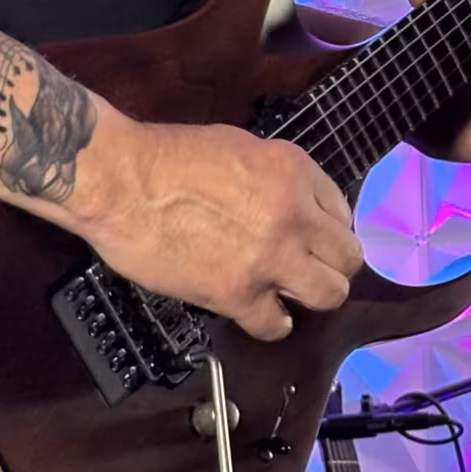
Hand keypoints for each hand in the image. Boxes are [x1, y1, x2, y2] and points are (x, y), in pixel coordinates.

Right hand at [77, 116, 363, 342]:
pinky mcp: (235, 294)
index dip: (326, 227)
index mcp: (294, 170)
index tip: (312, 235)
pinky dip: (273, 323)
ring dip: (313, 294)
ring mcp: (268, 258)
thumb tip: (293, 205)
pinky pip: (275, 324)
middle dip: (333, 263)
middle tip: (311, 266)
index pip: (341, 211)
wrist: (122, 181)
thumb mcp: (242, 147)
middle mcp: (294, 215)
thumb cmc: (170, 156)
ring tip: (293, 292)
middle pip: (347, 257)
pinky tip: (264, 313)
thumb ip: (278, 179)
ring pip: (329, 294)